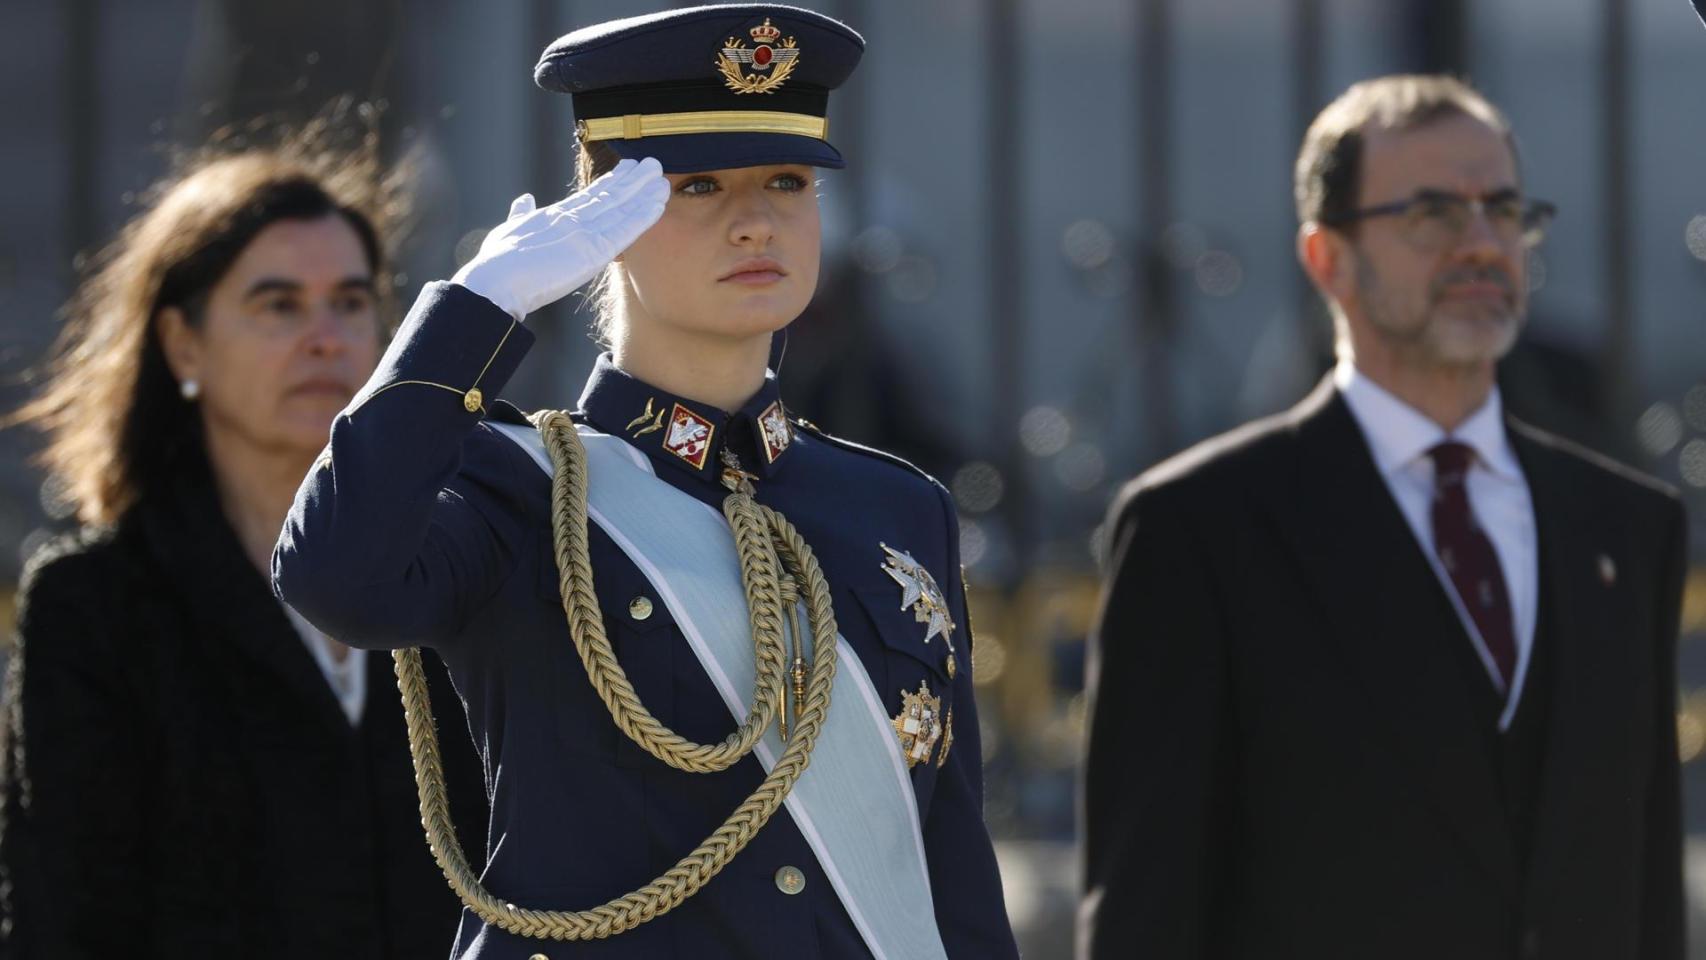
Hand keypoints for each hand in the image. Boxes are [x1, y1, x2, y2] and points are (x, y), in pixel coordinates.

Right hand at [452, 157, 668, 320]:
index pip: (591, 196)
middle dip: (633, 181)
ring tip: (661, 176)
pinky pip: (624, 231)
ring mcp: (583, 232)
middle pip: (609, 196)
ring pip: (620, 208)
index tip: (629, 169)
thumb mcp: (510, 231)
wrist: (495, 281)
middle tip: (652, 164)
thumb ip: (520, 214)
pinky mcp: (591, 250)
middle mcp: (572, 218)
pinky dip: (642, 217)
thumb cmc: (497, 264)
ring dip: (643, 193)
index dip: (613, 182)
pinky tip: (658, 205)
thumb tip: (523, 199)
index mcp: (555, 215)